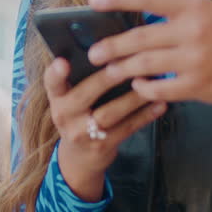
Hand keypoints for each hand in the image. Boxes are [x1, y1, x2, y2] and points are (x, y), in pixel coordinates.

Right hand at [44, 57, 166, 201]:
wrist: (79, 158)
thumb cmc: (79, 116)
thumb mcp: (70, 99)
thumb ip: (81, 79)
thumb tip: (112, 52)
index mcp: (57, 98)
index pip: (52, 83)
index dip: (55, 72)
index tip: (63, 62)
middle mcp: (65, 115)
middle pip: (84, 95)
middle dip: (105, 79)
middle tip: (124, 65)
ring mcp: (82, 133)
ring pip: (110, 113)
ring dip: (133, 97)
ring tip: (150, 83)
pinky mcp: (102, 146)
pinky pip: (126, 128)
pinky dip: (144, 115)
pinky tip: (159, 104)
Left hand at [86, 0, 211, 123]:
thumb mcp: (208, 13)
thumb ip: (175, 14)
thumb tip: (132, 20)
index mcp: (194, 6)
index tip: (92, 0)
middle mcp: (194, 30)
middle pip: (140, 37)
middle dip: (112, 46)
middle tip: (94, 52)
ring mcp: (196, 60)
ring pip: (145, 65)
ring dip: (122, 69)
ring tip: (108, 71)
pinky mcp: (197, 86)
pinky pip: (160, 89)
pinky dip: (144, 89)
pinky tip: (137, 86)